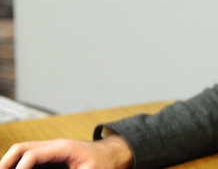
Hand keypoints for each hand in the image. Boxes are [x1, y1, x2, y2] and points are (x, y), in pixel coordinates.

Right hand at [0, 136, 132, 168]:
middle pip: (21, 148)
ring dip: (11, 163)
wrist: (114, 155)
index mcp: (63, 147)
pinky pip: (30, 157)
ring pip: (23, 151)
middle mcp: (54, 145)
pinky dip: (20, 164)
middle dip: (7, 163)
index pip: (32, 154)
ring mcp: (52, 150)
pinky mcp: (52, 156)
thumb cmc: (104, 164)